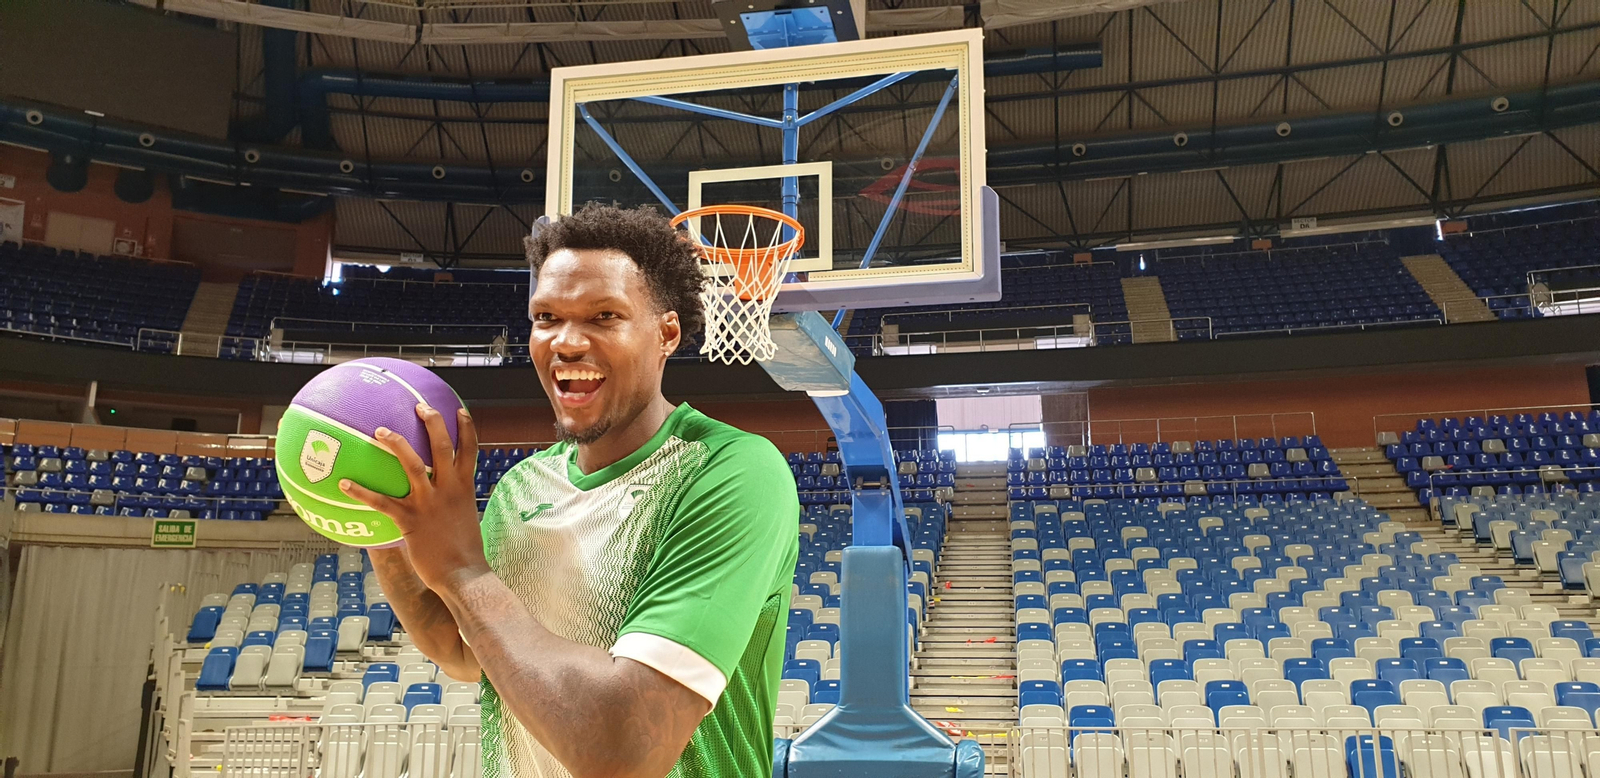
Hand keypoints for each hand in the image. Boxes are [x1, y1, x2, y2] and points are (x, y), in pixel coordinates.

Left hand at [340, 403, 489, 594]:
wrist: (464, 576)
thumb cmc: (464, 553)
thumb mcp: (464, 521)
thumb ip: (453, 506)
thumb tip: (440, 504)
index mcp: (464, 488)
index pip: (470, 450)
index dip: (466, 428)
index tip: (459, 410)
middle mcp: (449, 490)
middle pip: (443, 446)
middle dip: (433, 422)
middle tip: (419, 405)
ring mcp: (430, 503)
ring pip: (414, 464)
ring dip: (397, 444)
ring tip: (380, 431)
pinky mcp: (411, 521)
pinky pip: (382, 502)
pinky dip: (362, 491)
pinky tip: (344, 483)